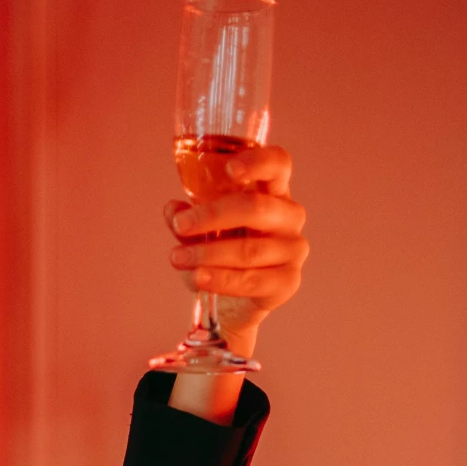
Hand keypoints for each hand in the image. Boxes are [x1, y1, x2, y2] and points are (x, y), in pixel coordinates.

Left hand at [165, 144, 307, 356]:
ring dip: (208, 254)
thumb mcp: (202, 233)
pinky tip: (199, 278)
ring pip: (249, 249)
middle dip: (213, 216)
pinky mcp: (288, 282)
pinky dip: (221, 280)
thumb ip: (189, 219)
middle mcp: (290, 216)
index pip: (278, 164)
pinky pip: (252, 280)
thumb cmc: (223, 256)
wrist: (235, 303)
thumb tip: (173, 210)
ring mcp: (293, 249)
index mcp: (274, 192)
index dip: (257, 162)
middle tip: (182, 225)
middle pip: (256, 207)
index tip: (230, 169)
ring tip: (178, 257)